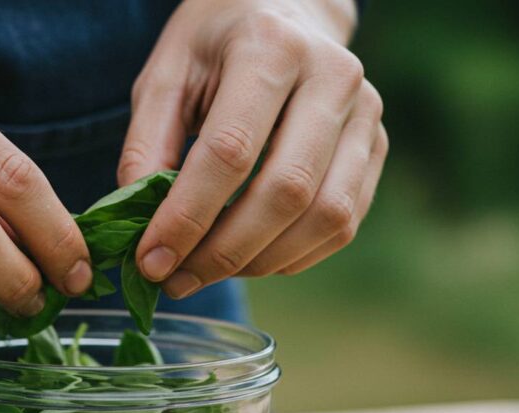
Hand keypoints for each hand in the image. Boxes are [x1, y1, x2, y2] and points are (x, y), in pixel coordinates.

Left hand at [118, 0, 387, 297]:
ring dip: (260, 261)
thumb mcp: (165, 75)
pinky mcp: (377, 146)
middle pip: (286, 191)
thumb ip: (147, 145)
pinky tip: (250, 258)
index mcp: (270, 49)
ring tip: (207, 272)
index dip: (188, 216)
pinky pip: (343, 223)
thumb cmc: (214, 45)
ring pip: (326, 217)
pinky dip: (293, 256)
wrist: (283, 8)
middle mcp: (332, 78)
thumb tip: (140, 222)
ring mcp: (366, 113)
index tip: (151, 260)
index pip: (231, 151)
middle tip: (176, 280)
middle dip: (224, 252)